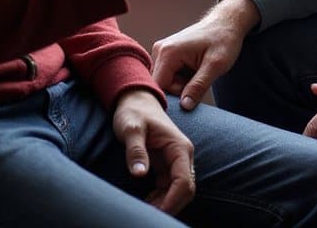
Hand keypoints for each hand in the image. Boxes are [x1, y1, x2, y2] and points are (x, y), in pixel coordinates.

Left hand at [112, 89, 195, 215]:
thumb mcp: (131, 127)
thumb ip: (135, 149)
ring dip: (163, 205)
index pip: (184, 182)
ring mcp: (175, 162)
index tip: (153, 213)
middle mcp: (182, 156)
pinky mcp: (166, 167)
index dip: (172, 202)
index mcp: (179, 147)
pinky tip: (145, 204)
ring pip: (177, 193)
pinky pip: (168, 190)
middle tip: (147, 216)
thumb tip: (139, 173)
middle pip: (185, 191)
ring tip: (142, 211)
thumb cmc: (134, 112)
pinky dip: (159, 200)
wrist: (135, 100)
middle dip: (169, 207)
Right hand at [151, 0, 259, 109]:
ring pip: (167, 82)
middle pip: (162, 86)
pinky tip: (194, 69)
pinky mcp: (168, 53)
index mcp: (168, 52)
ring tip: (198, 72)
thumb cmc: (223, 39)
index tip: (190, 99)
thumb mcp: (215, 66)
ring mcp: (163, 51)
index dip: (172, 99)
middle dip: (180, 90)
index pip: (159, 87)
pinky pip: (170, 75)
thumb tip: (184, 107)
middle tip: (200, 80)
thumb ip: (198, 86)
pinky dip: (183, 78)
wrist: (227, 22)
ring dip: (183, 84)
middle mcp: (160, 50)